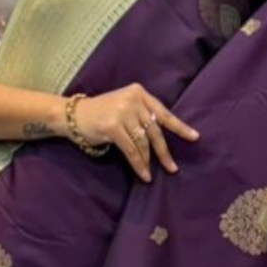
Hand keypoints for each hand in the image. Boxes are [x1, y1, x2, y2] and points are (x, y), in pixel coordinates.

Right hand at [72, 84, 199, 181]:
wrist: (72, 116)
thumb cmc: (100, 113)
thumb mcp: (124, 106)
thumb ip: (141, 115)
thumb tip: (160, 140)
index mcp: (138, 92)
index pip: (163, 112)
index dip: (179, 127)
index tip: (194, 137)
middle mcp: (132, 100)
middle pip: (154, 130)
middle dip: (164, 152)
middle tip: (172, 167)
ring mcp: (122, 112)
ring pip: (143, 143)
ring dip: (148, 161)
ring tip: (151, 173)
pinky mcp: (113, 127)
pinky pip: (131, 150)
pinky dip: (138, 164)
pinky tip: (143, 174)